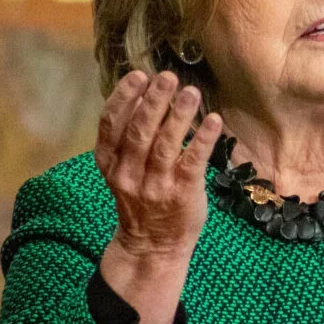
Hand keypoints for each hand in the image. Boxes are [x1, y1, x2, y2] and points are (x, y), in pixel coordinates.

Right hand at [95, 70, 222, 263]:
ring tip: (191, 91)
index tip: (138, 76)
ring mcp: (155, 185)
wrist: (152, 247)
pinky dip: (203, 139)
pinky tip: (213, 120)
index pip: (110, 125)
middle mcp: (128, 174)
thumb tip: (143, 97)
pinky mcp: (182, 193)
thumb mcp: (123, 170)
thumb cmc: (141, 200)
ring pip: (166, 145)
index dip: (124, 98)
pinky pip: (193, 162)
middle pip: (139, 131)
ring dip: (179, 115)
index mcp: (110, 164)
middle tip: (167, 76)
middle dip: (154, 101)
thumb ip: (128, 138)